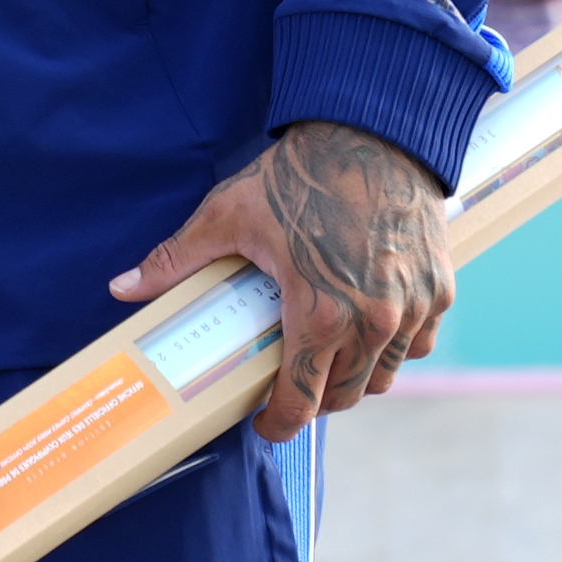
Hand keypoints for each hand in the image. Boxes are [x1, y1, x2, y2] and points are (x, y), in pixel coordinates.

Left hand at [110, 119, 453, 440]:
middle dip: (314, 400)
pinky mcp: (440, 293)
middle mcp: (375, 322)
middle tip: (288, 388)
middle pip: (346, 395)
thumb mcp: (226, 216)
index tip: (266, 425)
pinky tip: (366, 330)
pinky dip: (393, 348)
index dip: (280, 423)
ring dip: (355, 377)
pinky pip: (418, 344)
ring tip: (325, 359)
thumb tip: (121, 289)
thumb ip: (175, 260)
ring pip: (384, 375)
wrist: (371, 136)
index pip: (302, 398)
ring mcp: (413, 310)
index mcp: (321, 314)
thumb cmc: (297, 178)